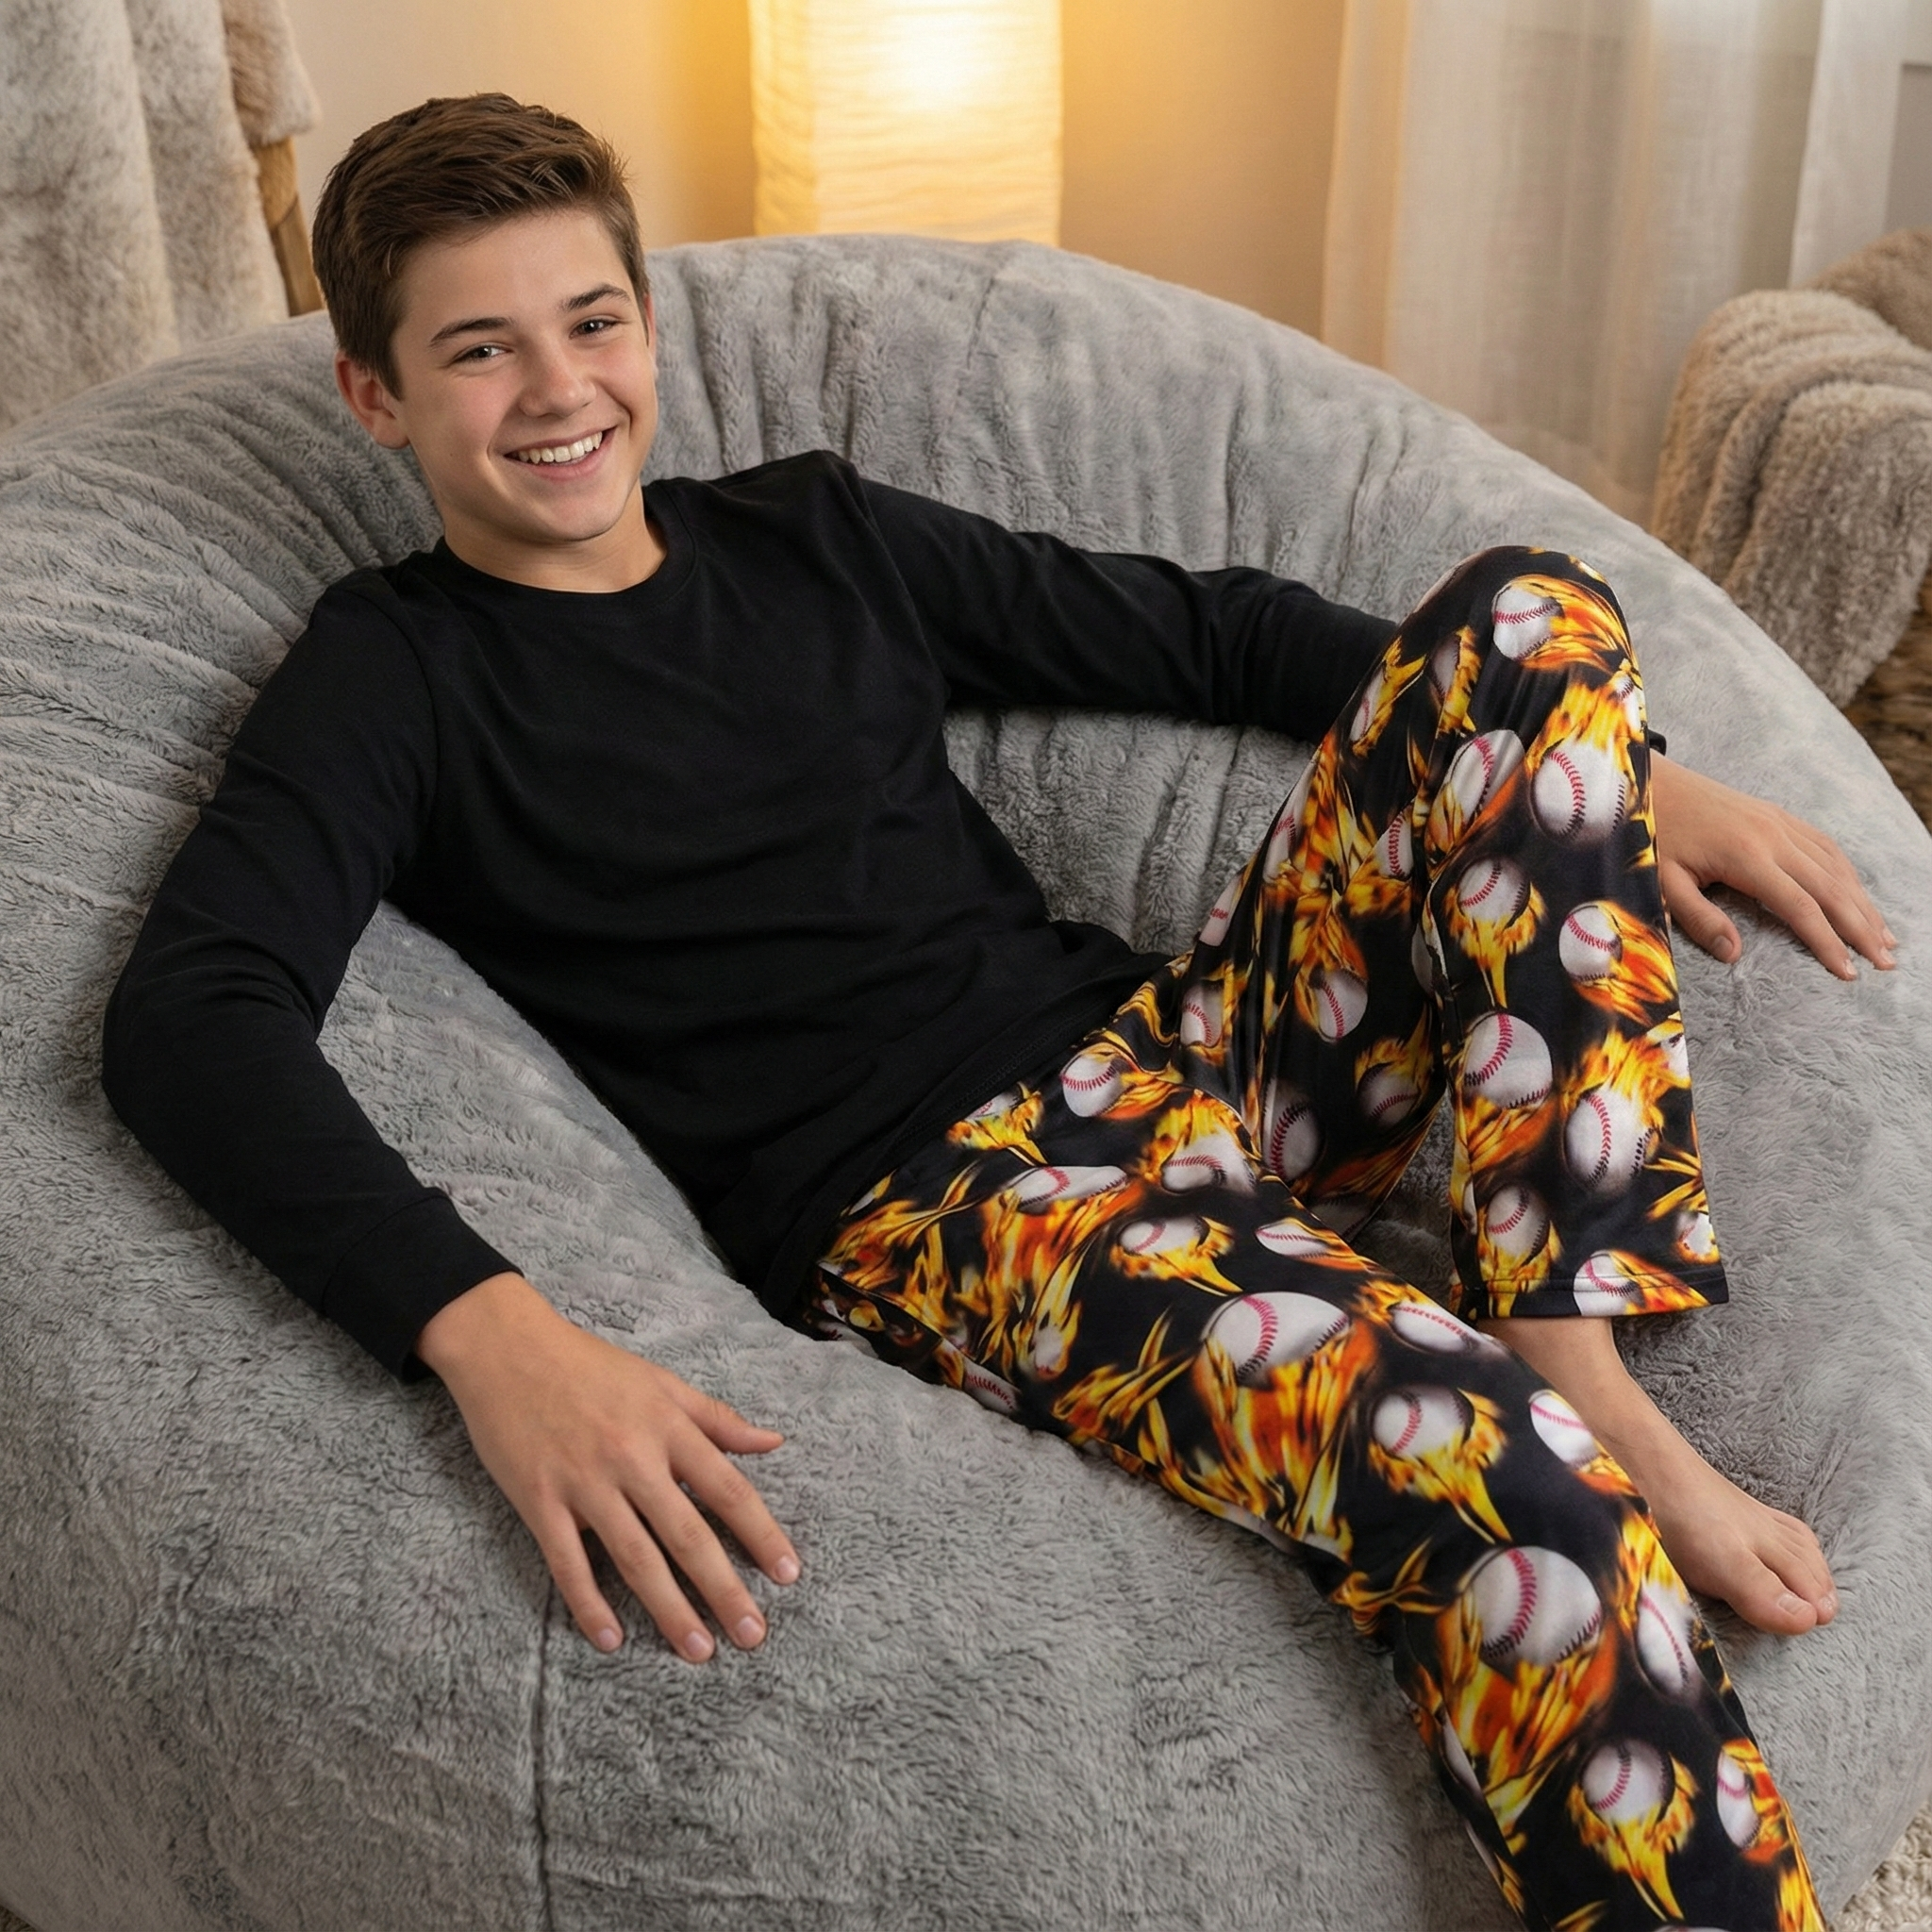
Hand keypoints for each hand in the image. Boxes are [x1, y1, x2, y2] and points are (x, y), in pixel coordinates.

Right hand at [417, 1271, 799, 1658]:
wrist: (508, 1350)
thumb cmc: (591, 1366)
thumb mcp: (662, 1383)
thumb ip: (717, 1418)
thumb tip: (773, 1443)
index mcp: (668, 1428)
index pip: (728, 1490)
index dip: (761, 1534)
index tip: (788, 1575)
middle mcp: (633, 1459)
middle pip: (688, 1535)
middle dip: (724, 1589)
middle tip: (753, 1636)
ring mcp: (584, 1484)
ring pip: (636, 1558)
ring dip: (669, 1609)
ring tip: (698, 1650)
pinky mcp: (539, 1502)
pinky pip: (568, 1563)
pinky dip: (589, 1603)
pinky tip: (611, 1638)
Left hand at [1648, 753, 1895, 979]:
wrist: (1651, 782)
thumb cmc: (1654, 834)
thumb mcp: (1664, 882)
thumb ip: (1699, 918)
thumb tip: (1734, 954)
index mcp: (1746, 857)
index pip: (1800, 907)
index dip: (1827, 942)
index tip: (1848, 972)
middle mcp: (1773, 837)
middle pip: (1830, 888)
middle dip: (1861, 927)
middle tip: (1885, 962)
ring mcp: (1779, 822)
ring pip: (1834, 866)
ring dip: (1862, 901)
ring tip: (1883, 936)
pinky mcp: (1777, 814)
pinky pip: (1823, 845)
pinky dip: (1847, 872)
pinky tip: (1857, 893)